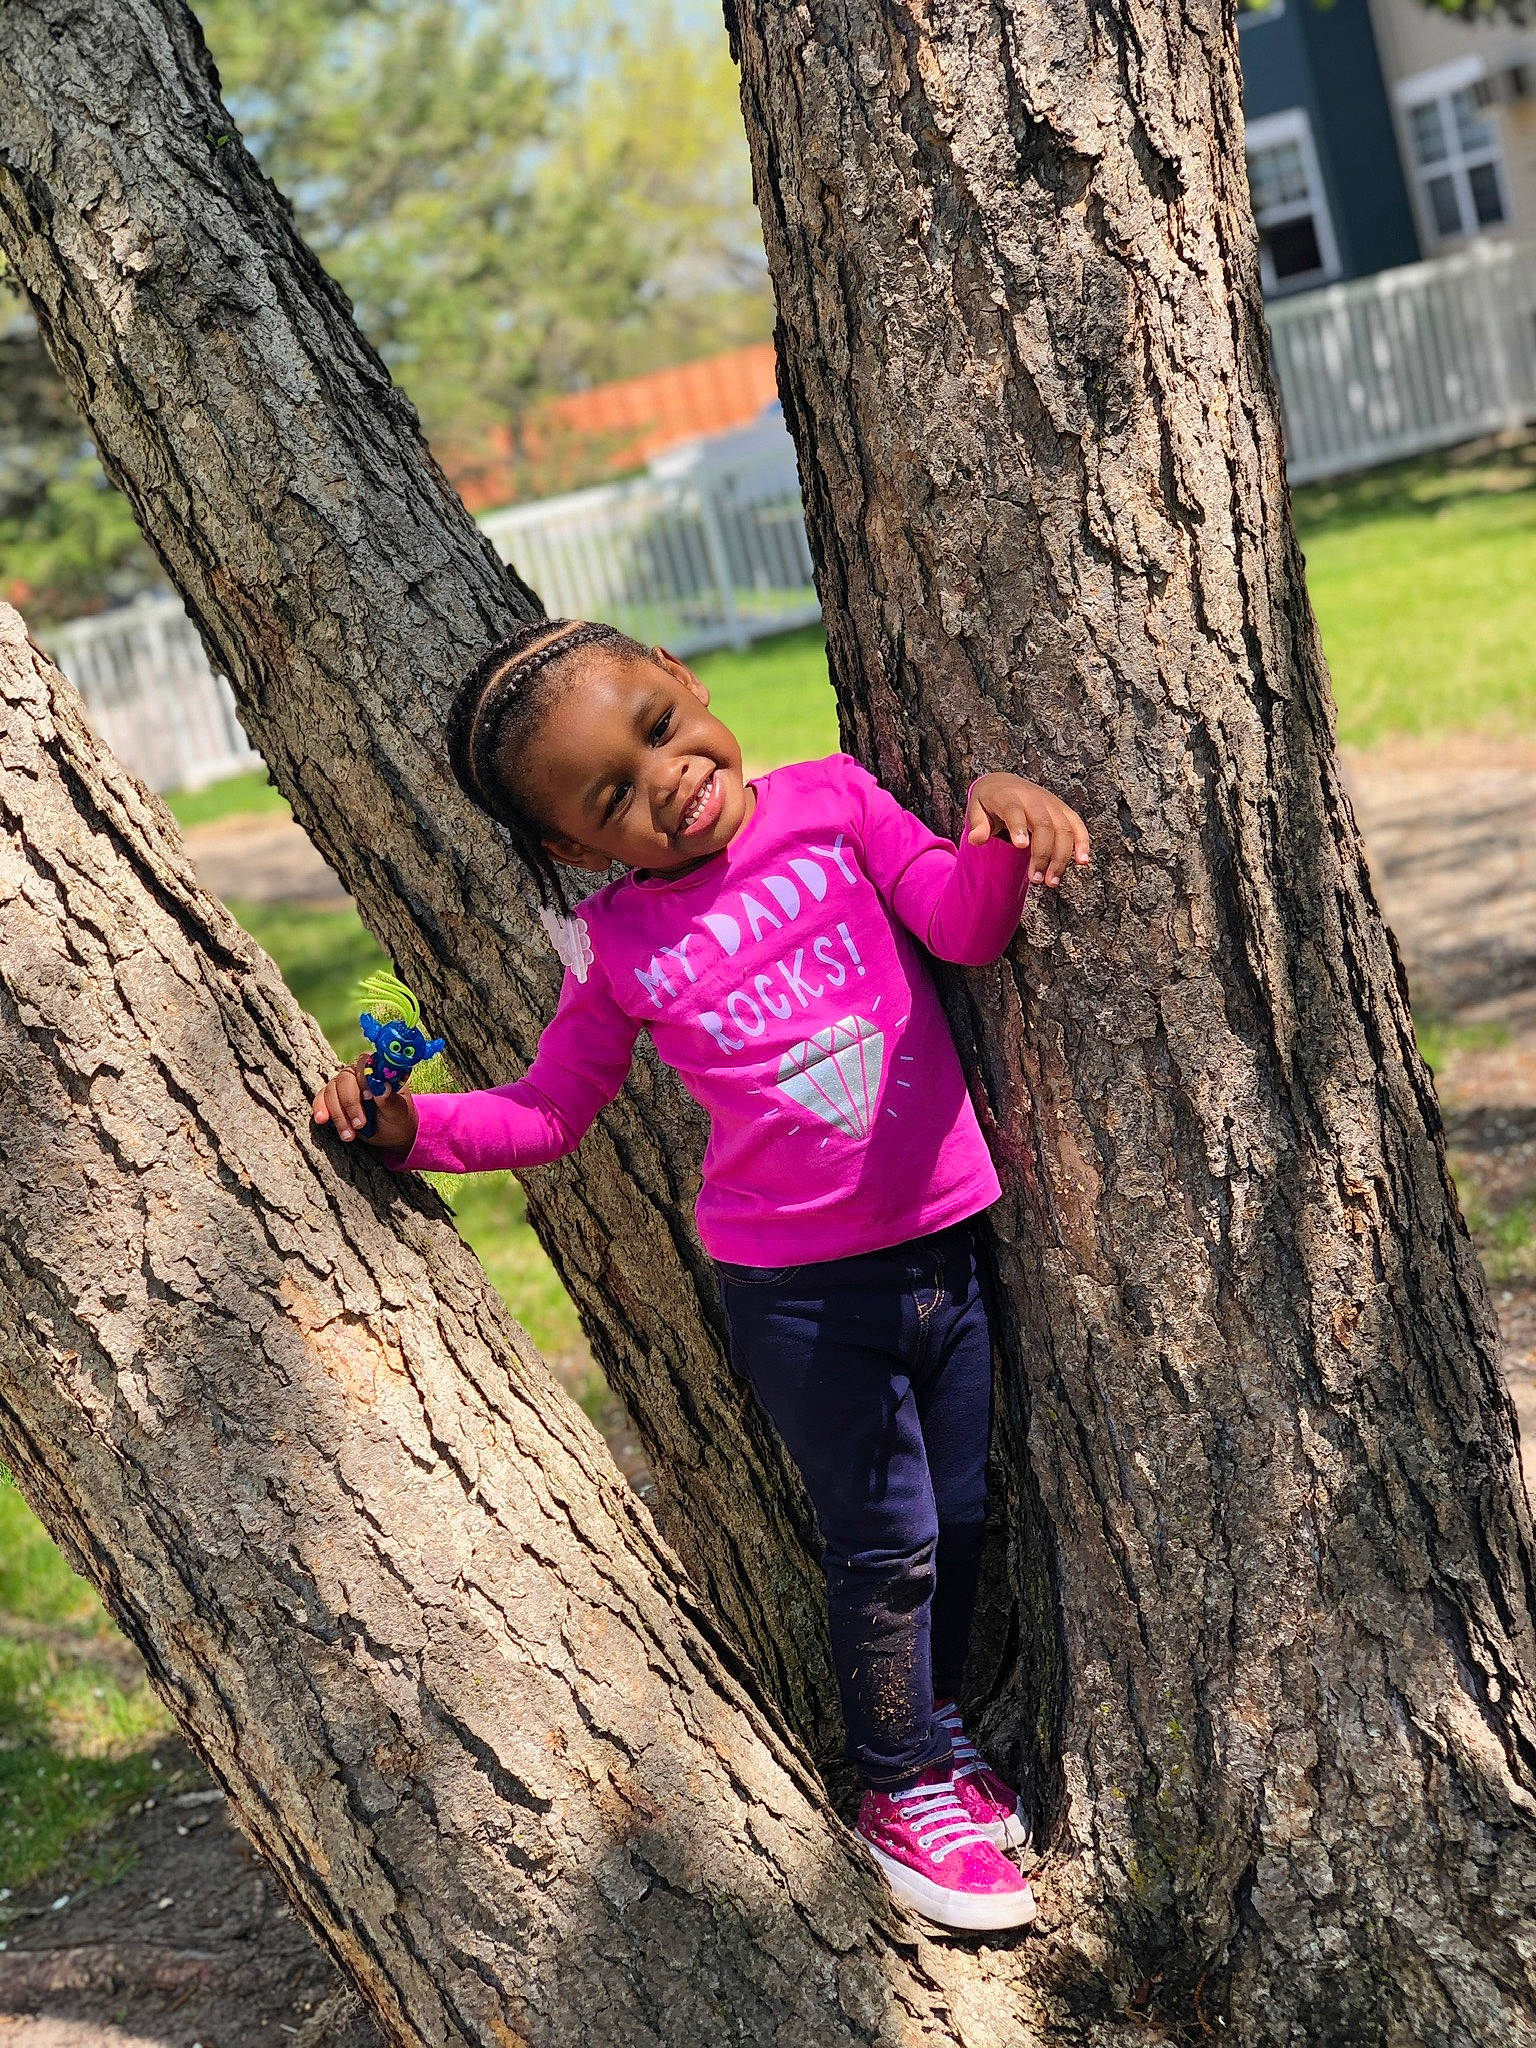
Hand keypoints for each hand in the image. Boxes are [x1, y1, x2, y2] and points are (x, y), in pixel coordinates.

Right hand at [312, 1055, 419, 1152]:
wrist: (391, 1132)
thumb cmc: (398, 1117)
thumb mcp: (399, 1112)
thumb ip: (390, 1100)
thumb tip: (382, 1088)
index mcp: (378, 1069)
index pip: (366, 1064)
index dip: (364, 1079)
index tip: (368, 1097)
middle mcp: (358, 1072)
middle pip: (345, 1079)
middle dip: (350, 1104)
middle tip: (360, 1124)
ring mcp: (343, 1084)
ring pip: (331, 1092)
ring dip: (338, 1115)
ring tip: (349, 1135)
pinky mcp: (332, 1097)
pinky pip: (321, 1099)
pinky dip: (320, 1109)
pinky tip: (322, 1120)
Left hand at [966, 773, 1090, 887]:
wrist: (1005, 783)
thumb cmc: (990, 801)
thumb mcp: (976, 808)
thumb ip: (978, 824)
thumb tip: (977, 840)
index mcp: (1010, 797)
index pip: (1015, 811)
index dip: (1019, 827)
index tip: (1021, 846)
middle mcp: (1034, 799)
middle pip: (1044, 825)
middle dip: (1042, 853)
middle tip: (1035, 880)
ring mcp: (1052, 805)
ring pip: (1063, 829)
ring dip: (1061, 857)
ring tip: (1051, 881)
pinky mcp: (1064, 811)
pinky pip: (1077, 826)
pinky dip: (1083, 843)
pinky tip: (1082, 862)